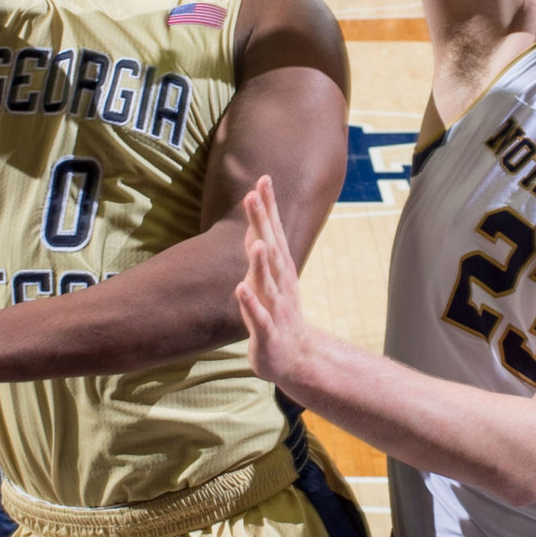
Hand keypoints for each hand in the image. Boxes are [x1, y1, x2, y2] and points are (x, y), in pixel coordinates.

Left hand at [235, 174, 319, 394]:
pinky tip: (240, 289)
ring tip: (255, 241)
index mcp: (280, 269)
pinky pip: (258, 317)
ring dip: (261, 263)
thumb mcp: (273, 276)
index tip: (263, 178)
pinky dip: (250, 303)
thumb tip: (256, 211)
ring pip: (267, 282)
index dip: (268, 207)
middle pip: (271, 249)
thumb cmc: (278, 312)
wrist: (295, 358)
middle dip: (262, 223)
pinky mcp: (268, 333)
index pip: (273, 232)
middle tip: (254, 195)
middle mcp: (279, 283)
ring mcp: (275, 308)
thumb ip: (264, 245)